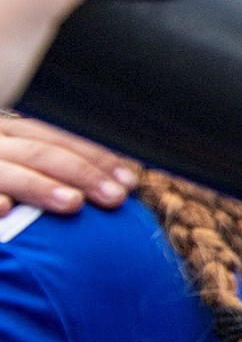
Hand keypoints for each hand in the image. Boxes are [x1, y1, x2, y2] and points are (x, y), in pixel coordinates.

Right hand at [0, 114, 138, 216]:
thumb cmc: (1, 172)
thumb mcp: (21, 160)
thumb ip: (53, 165)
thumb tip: (113, 183)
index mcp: (13, 132)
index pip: (61, 139)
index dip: (96, 157)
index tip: (128, 180)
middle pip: (42, 152)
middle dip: (82, 174)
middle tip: (114, 197)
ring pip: (10, 170)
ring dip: (41, 186)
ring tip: (72, 203)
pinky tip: (6, 210)